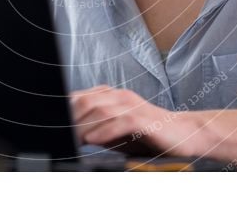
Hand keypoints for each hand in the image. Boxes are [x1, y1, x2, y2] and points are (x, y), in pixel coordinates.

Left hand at [69, 85, 203, 157]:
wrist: (185, 134)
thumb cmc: (149, 135)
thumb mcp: (116, 132)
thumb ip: (96, 129)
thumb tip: (71, 135)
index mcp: (112, 97)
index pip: (80, 98)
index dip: (64, 110)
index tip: (51, 125)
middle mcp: (120, 97)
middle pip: (86, 102)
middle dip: (70, 119)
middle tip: (59, 135)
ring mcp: (132, 106)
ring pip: (100, 111)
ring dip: (83, 126)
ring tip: (71, 139)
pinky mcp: (144, 119)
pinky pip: (120, 122)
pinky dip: (104, 131)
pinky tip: (92, 141)